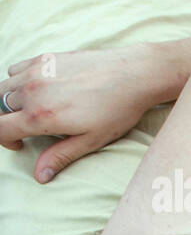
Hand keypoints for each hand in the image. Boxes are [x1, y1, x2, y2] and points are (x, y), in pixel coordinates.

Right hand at [1, 44, 168, 182]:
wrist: (134, 75)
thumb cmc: (117, 109)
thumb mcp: (91, 140)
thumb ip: (61, 156)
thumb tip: (40, 176)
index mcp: (40, 115)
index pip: (0, 129)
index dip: (5, 142)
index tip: (21, 145)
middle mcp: (31, 91)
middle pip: (0, 108)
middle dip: (8, 121)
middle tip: (29, 129)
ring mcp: (36, 71)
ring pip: (4, 87)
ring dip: (11, 101)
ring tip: (34, 110)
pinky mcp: (44, 58)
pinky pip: (15, 69)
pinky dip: (18, 80)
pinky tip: (39, 89)